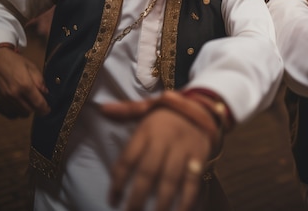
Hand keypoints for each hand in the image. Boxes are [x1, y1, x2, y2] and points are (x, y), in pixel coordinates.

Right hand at [0, 47, 49, 117]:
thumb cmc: (16, 62)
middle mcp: (13, 94)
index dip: (45, 109)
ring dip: (26, 110)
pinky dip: (15, 112)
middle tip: (37, 104)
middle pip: (29, 111)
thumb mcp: (32, 67)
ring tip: (27, 103)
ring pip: (19, 114)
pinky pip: (8, 114)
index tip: (47, 110)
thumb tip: (45, 93)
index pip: (38, 104)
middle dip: (36, 109)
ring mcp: (3, 99)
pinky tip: (17, 105)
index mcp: (25, 85)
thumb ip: (40, 81)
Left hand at [101, 95, 212, 210]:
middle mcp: (165, 141)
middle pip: (148, 172)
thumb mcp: (148, 106)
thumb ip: (126, 111)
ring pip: (170, 179)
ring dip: (161, 203)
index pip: (128, 159)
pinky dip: (187, 200)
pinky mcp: (200, 158)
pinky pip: (193, 182)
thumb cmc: (170, 112)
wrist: (204, 106)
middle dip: (137, 196)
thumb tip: (103, 109)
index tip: (112, 200)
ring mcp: (183, 150)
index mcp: (148, 130)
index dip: (117, 181)